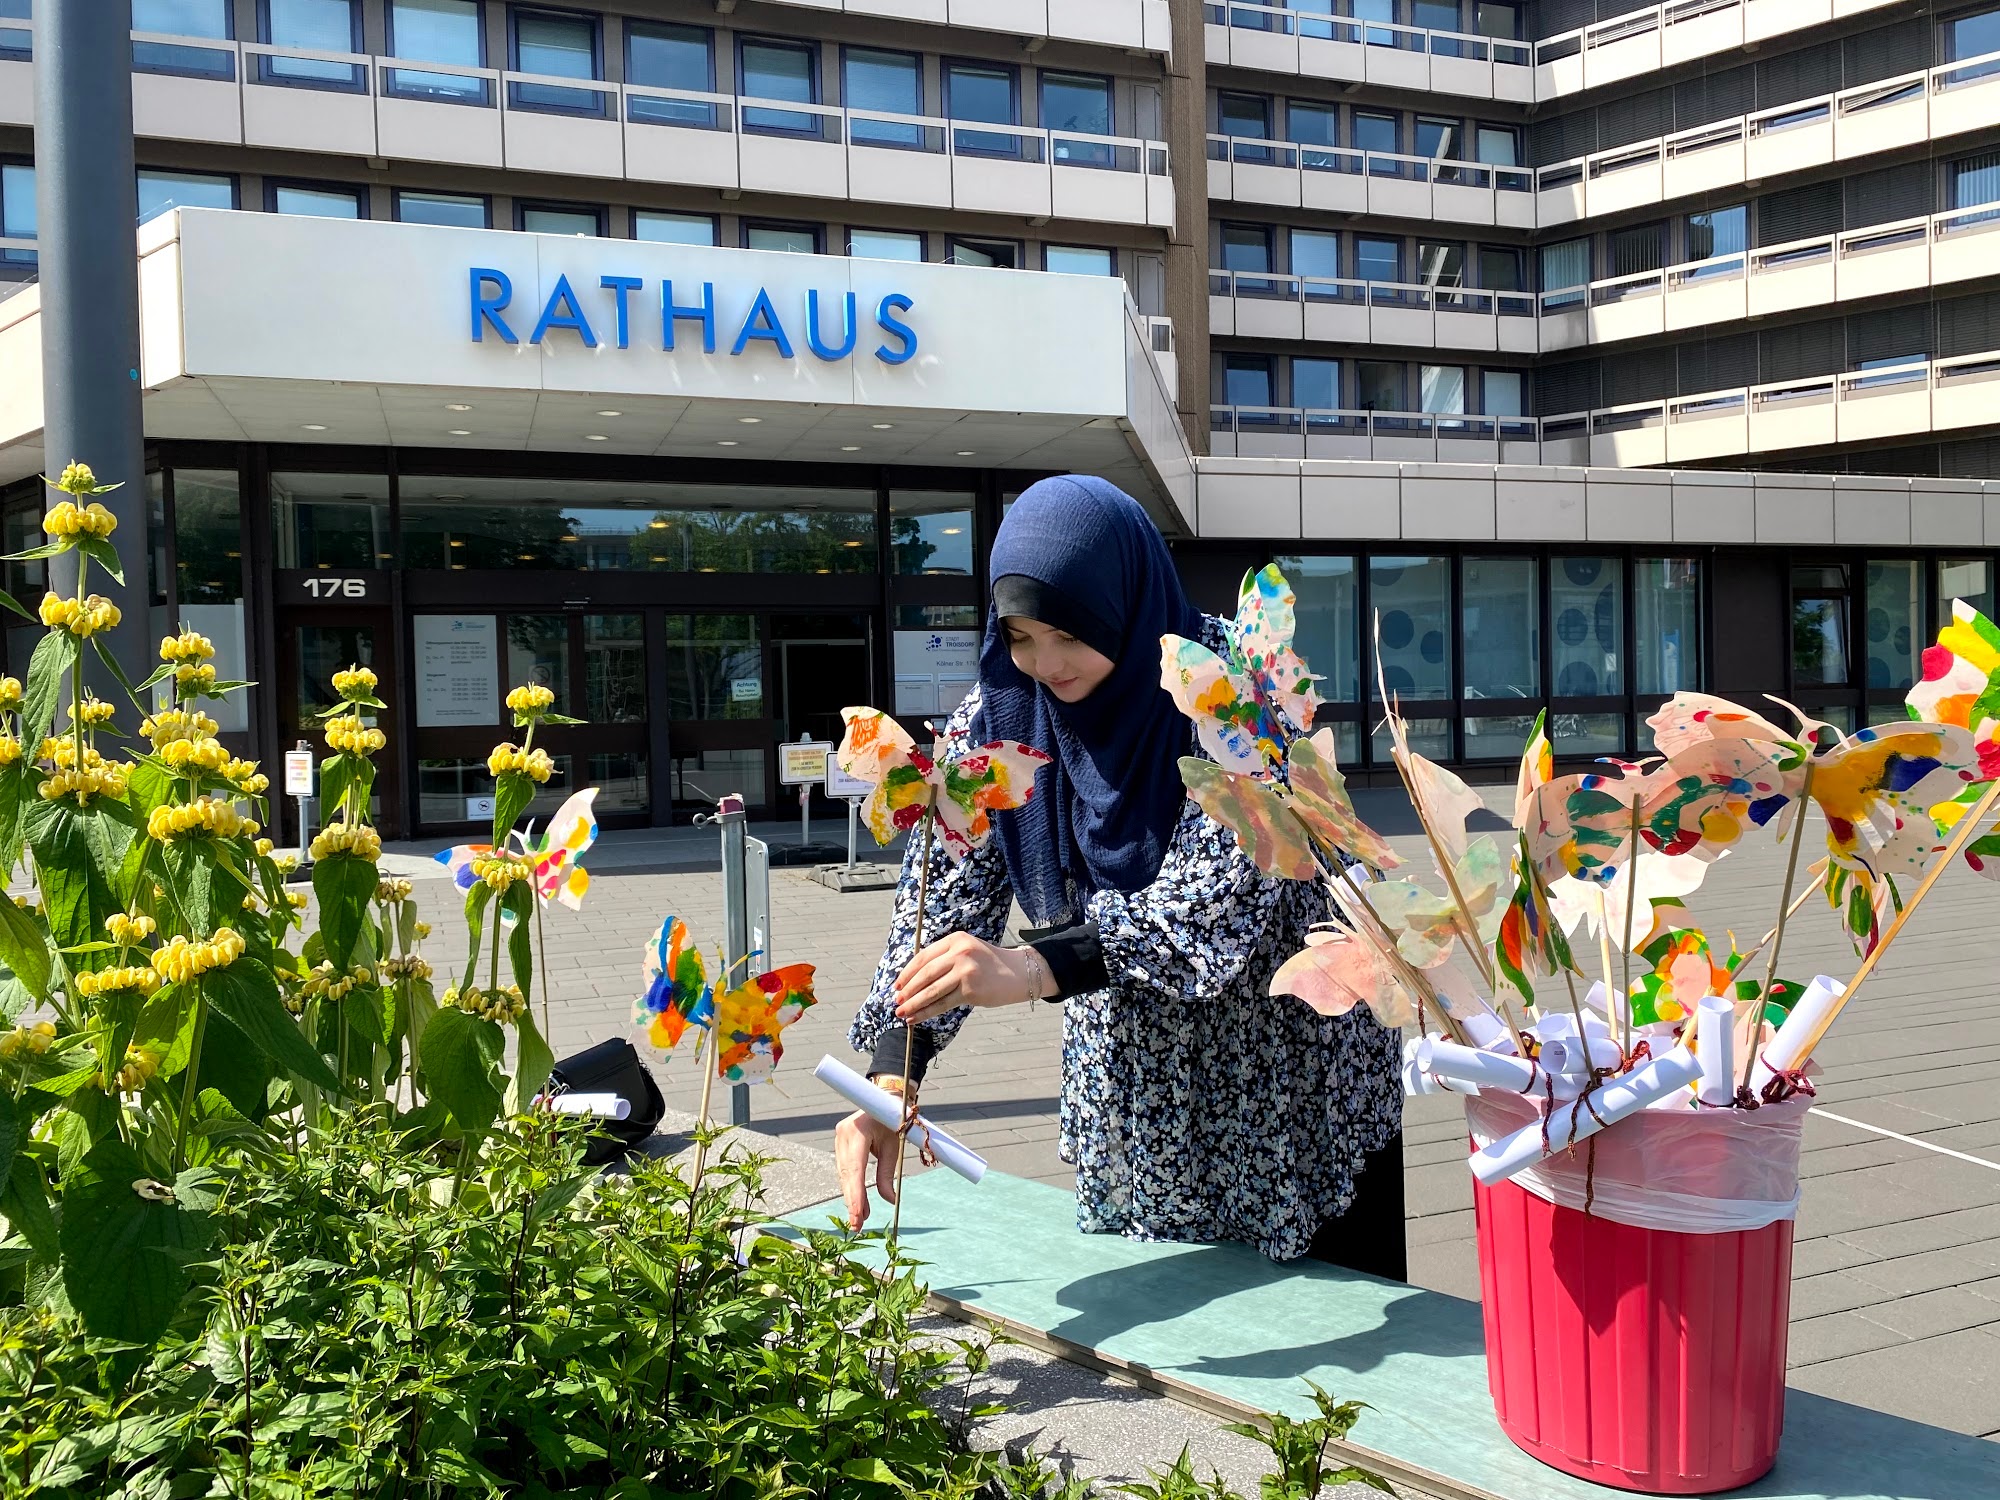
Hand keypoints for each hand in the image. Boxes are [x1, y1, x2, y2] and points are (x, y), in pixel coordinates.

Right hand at [834, 1104, 903, 1230]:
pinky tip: (858, 1203)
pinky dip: (851, 1186)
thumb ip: (888, 1174)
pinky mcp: (840, 1144)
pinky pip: (845, 1170)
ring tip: (860, 1218)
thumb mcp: (894, 1147)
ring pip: (844, 1174)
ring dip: (852, 1196)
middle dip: (852, 1201)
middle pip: (847, 1175)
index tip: (859, 1214)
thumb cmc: (893, 1121)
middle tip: (857, 1225)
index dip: (856, 1194)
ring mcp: (839, 1138)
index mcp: (859, 1131)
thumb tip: (889, 1200)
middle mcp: (844, 1135)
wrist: (883, 1099)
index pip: (855, 1169)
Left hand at [893, 932, 1042, 1023]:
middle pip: (925, 974)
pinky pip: (943, 1004)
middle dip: (908, 990)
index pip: (923, 957)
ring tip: (901, 1012)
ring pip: (931, 991)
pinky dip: (926, 1012)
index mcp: (956, 940)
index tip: (897, 985)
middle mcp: (960, 953)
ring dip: (913, 1004)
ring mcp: (966, 971)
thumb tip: (913, 980)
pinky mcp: (971, 990)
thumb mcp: (968, 950)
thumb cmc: (990, 965)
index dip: (907, 973)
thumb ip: (944, 959)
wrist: (1019, 973)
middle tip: (896, 1001)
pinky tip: (916, 1018)